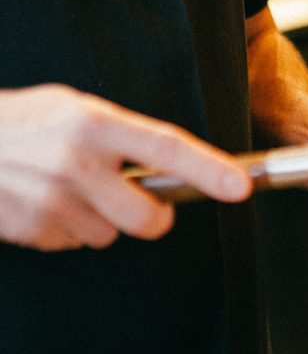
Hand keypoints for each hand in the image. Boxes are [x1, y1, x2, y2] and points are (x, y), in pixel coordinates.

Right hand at [0, 85, 251, 250]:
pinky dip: (67, 229)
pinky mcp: (34, 229)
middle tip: (144, 204)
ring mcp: (53, 199)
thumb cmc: (20, 122)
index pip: (166, 148)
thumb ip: (118, 135)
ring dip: (99, 220)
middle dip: (153, 218)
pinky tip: (43, 201)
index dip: (209, 169)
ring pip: (110, 234)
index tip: (240, 187)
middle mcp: (77, 162)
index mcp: (94, 123)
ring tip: (66, 188)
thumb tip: (164, 165)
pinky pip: (74, 243)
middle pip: (147, 217)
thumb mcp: (71, 109)